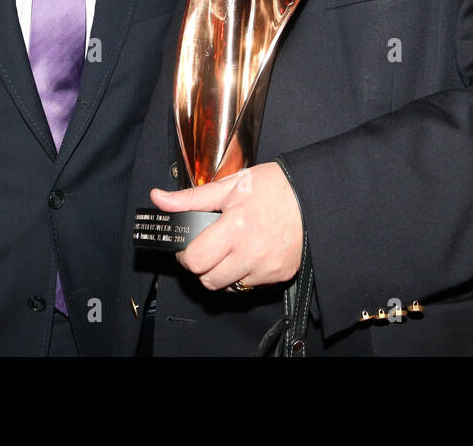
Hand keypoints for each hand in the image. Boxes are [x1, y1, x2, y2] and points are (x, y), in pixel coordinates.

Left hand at [150, 162, 302, 290]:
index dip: (185, 255)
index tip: (188, 246)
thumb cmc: (273, 187)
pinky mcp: (280, 276)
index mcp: (236, 227)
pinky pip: (250, 285)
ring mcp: (267, 268)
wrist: (313, 197)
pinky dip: (243, 274)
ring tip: (229, 250)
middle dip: (202, 266)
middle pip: (208, 280)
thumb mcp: (231, 186)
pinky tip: (249, 254)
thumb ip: (191, 198)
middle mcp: (252, 253)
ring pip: (228, 286)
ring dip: (221, 273)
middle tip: (207, 248)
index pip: (196, 260)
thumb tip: (159, 198)